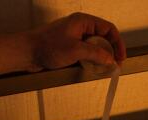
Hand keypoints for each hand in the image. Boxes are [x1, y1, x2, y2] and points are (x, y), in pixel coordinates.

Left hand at [0, 13, 125, 73]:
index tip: (120, 57)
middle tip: (114, 65)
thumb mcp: (75, 50)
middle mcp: (80, 27)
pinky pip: (86, 52)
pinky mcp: (69, 47)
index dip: (118, 43)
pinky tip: (92, 68)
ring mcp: (75, 37)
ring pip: (95, 46)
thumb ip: (96, 54)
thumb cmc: (47, 46)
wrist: (26, 52)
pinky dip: (91, 60)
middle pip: (103, 38)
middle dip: (110, 51)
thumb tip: (111, 59)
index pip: (108, 29)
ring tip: (103, 68)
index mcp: (83, 21)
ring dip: (101, 57)